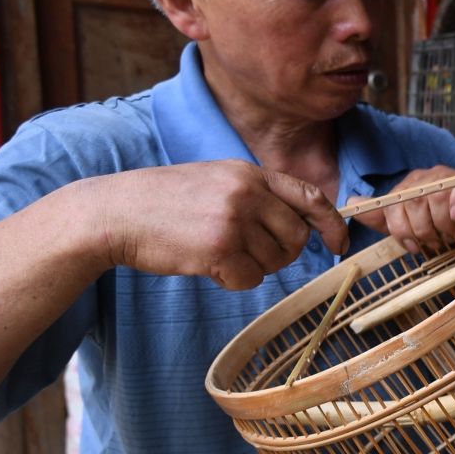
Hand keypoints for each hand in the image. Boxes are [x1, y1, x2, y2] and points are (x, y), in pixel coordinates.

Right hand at [78, 160, 349, 290]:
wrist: (115, 212)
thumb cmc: (164, 201)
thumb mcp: (216, 180)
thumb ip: (256, 196)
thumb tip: (301, 226)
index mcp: (249, 172)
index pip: (310, 197)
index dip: (331, 224)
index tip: (339, 243)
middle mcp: (247, 192)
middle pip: (297, 237)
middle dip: (282, 254)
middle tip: (252, 255)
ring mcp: (233, 220)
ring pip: (274, 262)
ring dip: (253, 267)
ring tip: (221, 254)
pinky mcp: (218, 249)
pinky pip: (250, 279)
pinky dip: (233, 281)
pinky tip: (208, 266)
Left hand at [355, 165, 454, 253]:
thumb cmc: (435, 216)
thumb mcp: (404, 218)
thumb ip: (380, 214)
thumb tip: (350, 202)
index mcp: (406, 186)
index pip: (393, 205)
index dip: (401, 230)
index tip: (412, 247)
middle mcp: (424, 178)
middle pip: (414, 203)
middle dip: (422, 230)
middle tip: (433, 244)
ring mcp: (447, 177)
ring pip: (437, 198)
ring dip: (442, 225)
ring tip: (448, 237)